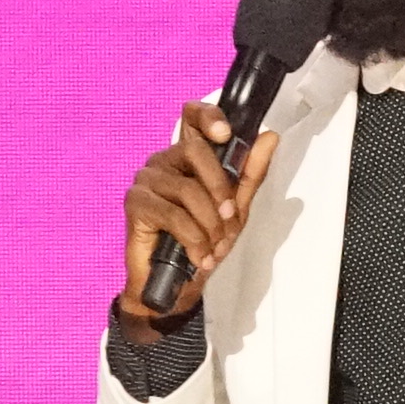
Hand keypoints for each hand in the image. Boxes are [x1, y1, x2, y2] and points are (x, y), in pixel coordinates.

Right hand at [118, 107, 248, 318]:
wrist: (176, 286)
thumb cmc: (203, 243)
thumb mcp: (235, 209)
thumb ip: (250, 173)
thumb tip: (269, 137)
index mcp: (188, 156)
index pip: (193, 116)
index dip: (209, 116)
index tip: (226, 134)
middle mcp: (164, 160)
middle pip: (196, 150)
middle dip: (221, 188)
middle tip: (229, 219)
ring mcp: (146, 179)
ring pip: (188, 189)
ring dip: (209, 224)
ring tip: (213, 248)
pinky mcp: (135, 203)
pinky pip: (173, 214)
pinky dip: (193, 239)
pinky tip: (198, 256)